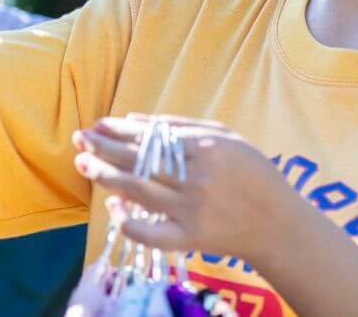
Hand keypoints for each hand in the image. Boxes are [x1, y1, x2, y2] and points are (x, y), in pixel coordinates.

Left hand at [71, 114, 289, 264]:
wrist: (278, 223)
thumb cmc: (252, 172)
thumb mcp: (224, 136)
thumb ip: (179, 124)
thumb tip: (132, 119)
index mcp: (203, 148)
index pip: (148, 136)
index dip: (117, 130)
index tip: (96, 125)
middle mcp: (194, 178)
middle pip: (136, 162)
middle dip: (102, 148)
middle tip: (79, 140)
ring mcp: (191, 210)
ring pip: (136, 192)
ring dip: (104, 176)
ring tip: (83, 163)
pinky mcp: (190, 239)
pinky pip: (151, 234)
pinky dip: (128, 223)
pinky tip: (113, 210)